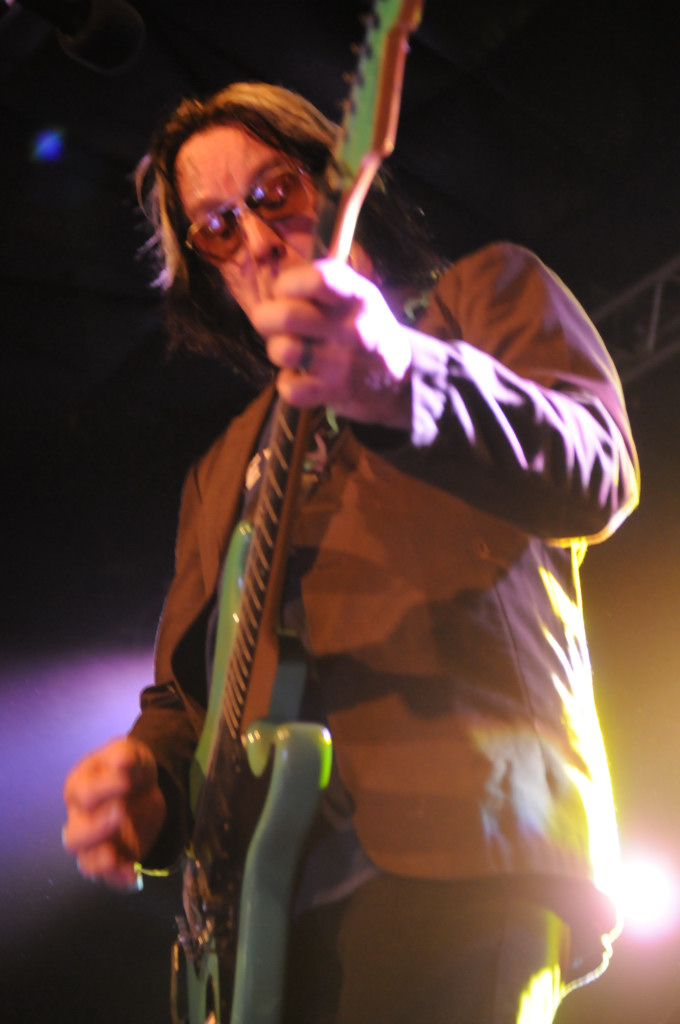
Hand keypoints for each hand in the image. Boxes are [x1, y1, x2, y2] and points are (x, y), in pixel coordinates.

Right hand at [62, 737, 165, 889]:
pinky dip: (119, 879)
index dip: (103, 789)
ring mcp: (97, 843)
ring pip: (86, 862)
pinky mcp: (116, 858)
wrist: (147, 784)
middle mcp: (81, 819)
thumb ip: (124, 754)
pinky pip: (111, 876)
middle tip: (120, 813)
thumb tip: (122, 761)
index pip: (83, 794)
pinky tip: (133, 876)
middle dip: (95, 829)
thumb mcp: (129, 751)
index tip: (127, 780)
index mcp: (79, 789)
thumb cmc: (128, 766)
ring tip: (115, 857)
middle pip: (75, 837)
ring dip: (100, 862)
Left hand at [251, 258, 412, 427]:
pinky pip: (290, 389)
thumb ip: (321, 284)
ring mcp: (342, 362)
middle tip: (273, 324)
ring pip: (283, 351)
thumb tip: (274, 288)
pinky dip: (288, 384)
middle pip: (287, 316)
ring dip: (277, 350)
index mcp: (356, 296)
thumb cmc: (365, 328)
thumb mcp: (358, 295)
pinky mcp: (333, 392)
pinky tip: (299, 378)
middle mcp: (351, 327)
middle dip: (266, 318)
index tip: (285, 293)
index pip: (315, 279)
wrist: (399, 378)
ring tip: (289, 350)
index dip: (286, 284)